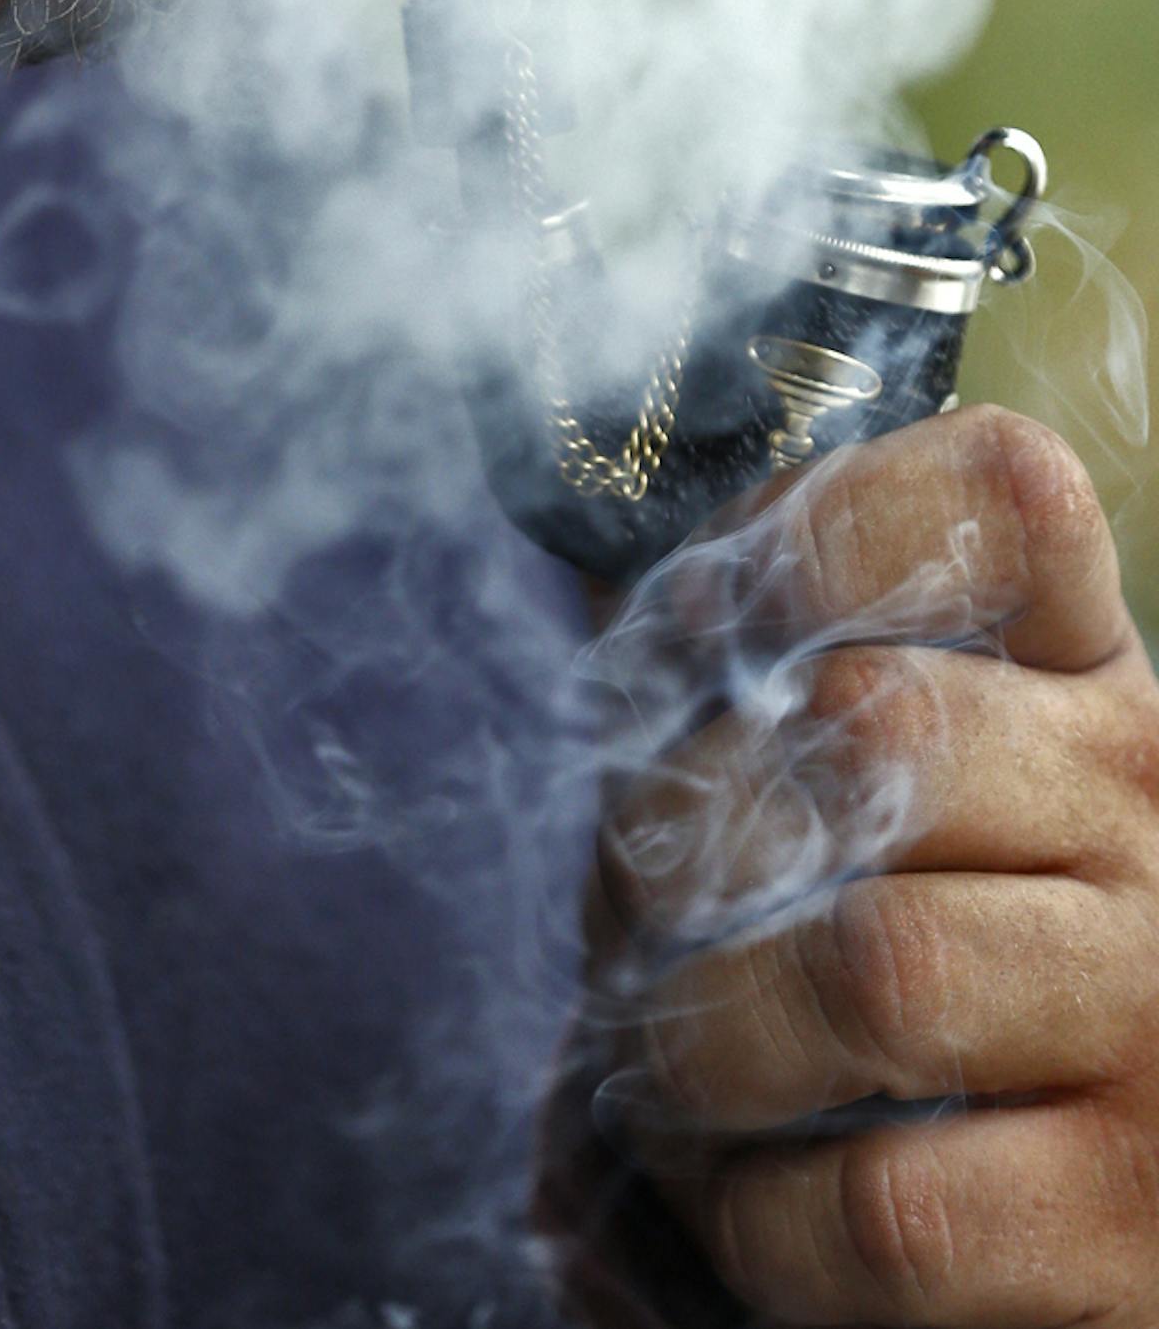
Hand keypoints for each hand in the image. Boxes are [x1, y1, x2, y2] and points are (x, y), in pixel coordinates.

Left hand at [590, 407, 1158, 1325]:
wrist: (1102, 1223)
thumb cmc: (939, 973)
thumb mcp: (895, 786)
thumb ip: (783, 670)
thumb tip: (650, 608)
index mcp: (1098, 686)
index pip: (1000, 502)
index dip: (820, 538)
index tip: (707, 627)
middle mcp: (1157, 822)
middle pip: (874, 727)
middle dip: (688, 826)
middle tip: (634, 910)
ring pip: (872, 969)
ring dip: (708, 1037)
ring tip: (681, 1068)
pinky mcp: (1128, 1239)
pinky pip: (881, 1207)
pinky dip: (762, 1218)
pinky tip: (760, 1205)